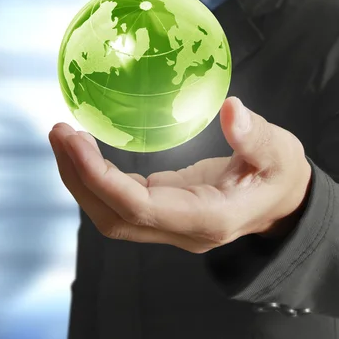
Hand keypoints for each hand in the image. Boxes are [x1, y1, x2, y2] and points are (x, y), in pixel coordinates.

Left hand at [49, 97, 311, 252]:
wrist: (280, 202)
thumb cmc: (280, 175)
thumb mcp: (280, 152)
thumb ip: (257, 136)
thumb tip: (231, 108)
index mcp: (208, 219)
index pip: (140, 209)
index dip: (102, 179)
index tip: (75, 140)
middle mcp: (182, 231)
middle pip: (114, 219)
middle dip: (79, 179)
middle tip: (59, 133)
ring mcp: (170, 226)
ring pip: (111, 215)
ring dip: (81, 179)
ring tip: (63, 137)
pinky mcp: (164, 213)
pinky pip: (120, 203)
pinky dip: (97, 177)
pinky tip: (85, 149)